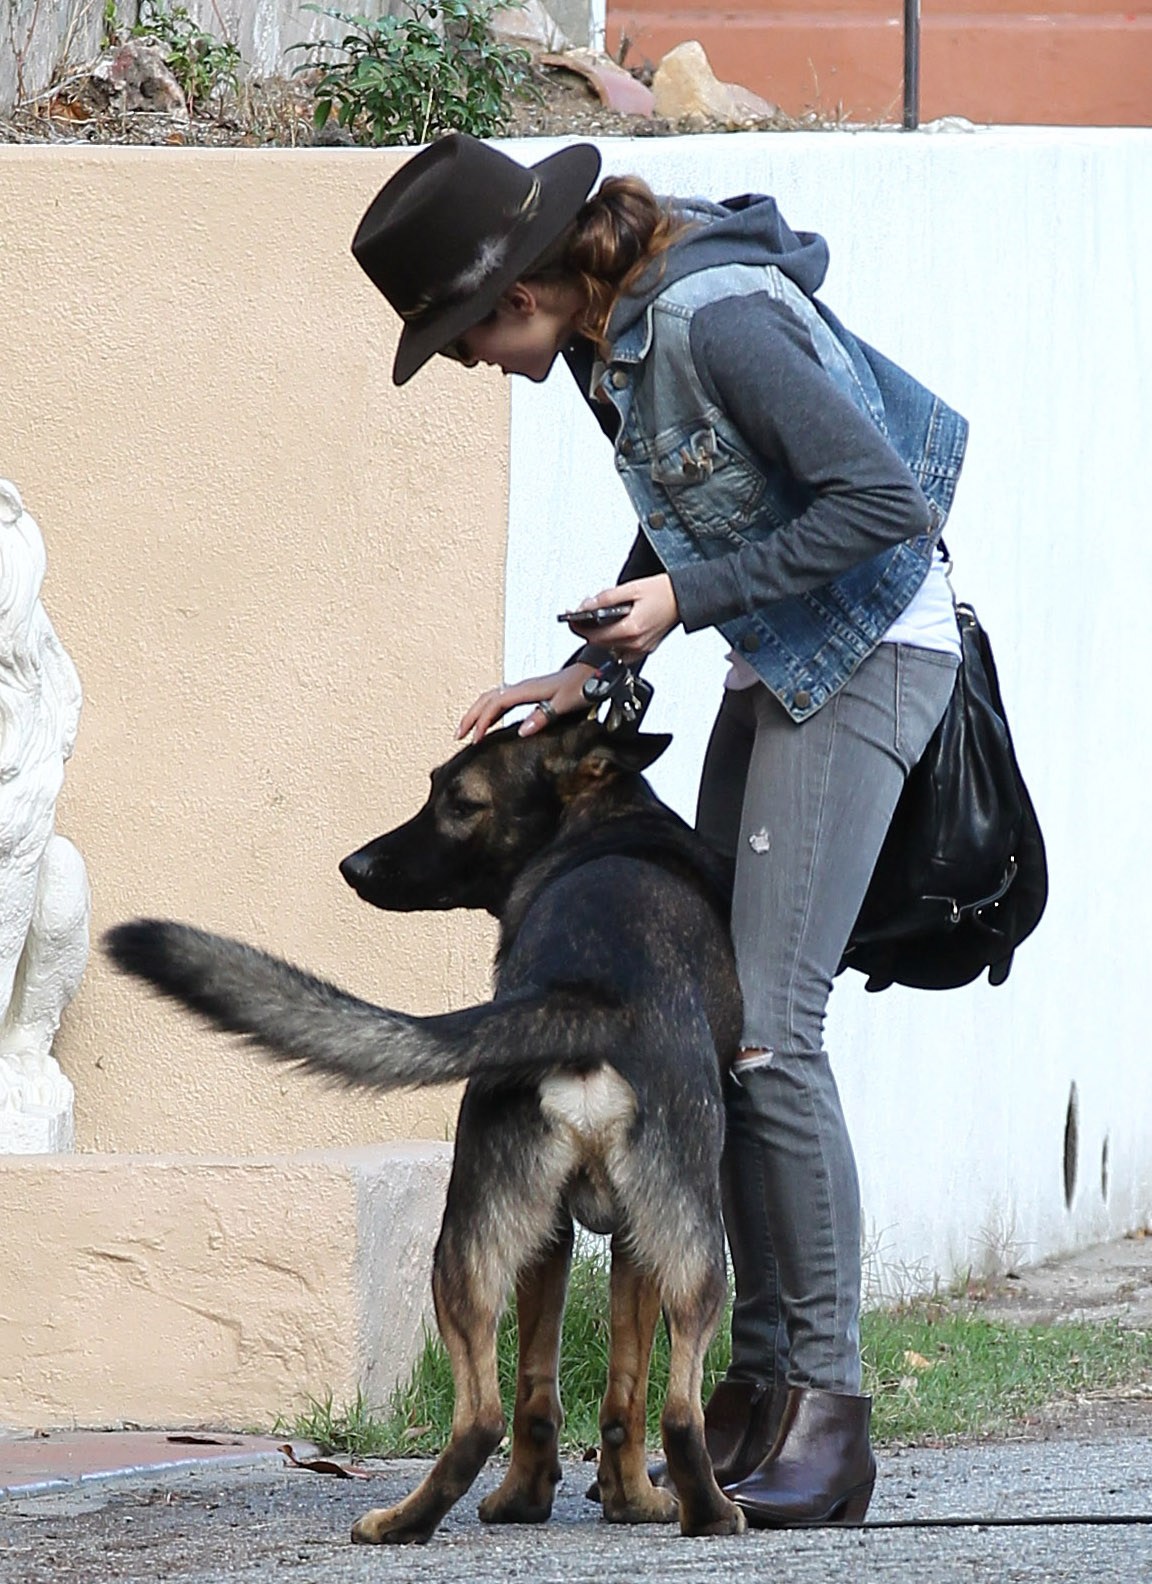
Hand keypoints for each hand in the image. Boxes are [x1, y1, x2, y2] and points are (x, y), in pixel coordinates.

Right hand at [457, 664, 597, 742]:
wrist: (594, 672)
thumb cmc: (582, 686)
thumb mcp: (564, 704)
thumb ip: (543, 717)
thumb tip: (521, 731)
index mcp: (527, 690)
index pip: (496, 704)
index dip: (482, 721)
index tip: (475, 739)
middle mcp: (522, 687)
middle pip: (487, 699)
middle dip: (470, 716)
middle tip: (458, 735)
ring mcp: (524, 689)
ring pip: (492, 697)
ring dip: (477, 712)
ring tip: (466, 729)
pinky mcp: (529, 692)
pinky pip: (501, 699)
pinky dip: (489, 710)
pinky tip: (489, 721)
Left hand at [567, 574, 678, 661]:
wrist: (685, 598)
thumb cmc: (664, 592)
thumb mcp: (631, 588)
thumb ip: (606, 598)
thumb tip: (587, 606)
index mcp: (632, 628)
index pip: (595, 636)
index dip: (579, 628)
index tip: (572, 620)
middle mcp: (636, 643)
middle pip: (600, 644)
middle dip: (588, 631)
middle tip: (583, 617)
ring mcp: (641, 649)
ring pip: (610, 649)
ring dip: (600, 637)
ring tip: (598, 621)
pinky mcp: (645, 649)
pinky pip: (623, 652)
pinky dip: (614, 642)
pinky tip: (614, 630)